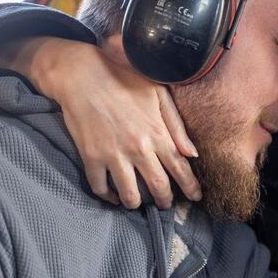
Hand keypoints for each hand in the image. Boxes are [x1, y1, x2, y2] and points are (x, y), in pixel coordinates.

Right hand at [0, 35, 200, 208]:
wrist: (81, 73)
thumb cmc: (123, 77)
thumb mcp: (157, 93)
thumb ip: (176, 124)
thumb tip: (192, 153)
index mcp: (157, 133)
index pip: (180, 168)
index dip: (190, 187)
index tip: (196, 198)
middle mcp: (138, 149)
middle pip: (158, 187)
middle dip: (165, 201)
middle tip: (166, 204)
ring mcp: (113, 155)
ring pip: (130, 196)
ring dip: (137, 203)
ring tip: (139, 203)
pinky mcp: (90, 158)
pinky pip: (101, 188)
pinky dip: (109, 197)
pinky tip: (114, 196)